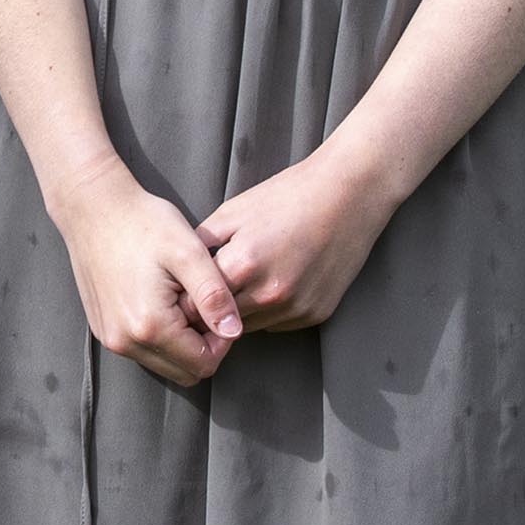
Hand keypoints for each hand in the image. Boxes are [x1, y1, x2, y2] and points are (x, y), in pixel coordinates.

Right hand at [51, 156, 240, 386]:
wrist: (93, 207)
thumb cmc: (143, 223)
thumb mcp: (188, 252)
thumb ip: (214, 295)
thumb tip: (234, 331)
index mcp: (150, 326)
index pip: (204, 364)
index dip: (222, 340)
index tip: (218, 305)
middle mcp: (125, 341)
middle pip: (184, 373)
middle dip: (202, 346)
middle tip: (201, 304)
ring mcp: (110, 338)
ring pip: (164, 364)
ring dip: (180, 342)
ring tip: (179, 298)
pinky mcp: (103, 330)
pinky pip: (142, 351)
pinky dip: (159, 336)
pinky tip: (160, 299)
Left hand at [197, 152, 395, 331]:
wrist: (347, 196)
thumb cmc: (287, 197)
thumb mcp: (234, 211)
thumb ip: (201, 243)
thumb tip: (177, 269)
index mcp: (243, 264)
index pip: (196, 303)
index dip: (186, 299)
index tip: (182, 293)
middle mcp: (270, 294)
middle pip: (221, 321)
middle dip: (210, 311)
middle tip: (206, 295)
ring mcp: (296, 307)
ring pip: (249, 327)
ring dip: (239, 314)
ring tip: (241, 287)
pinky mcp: (316, 314)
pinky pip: (277, 324)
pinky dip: (268, 312)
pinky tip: (272, 285)